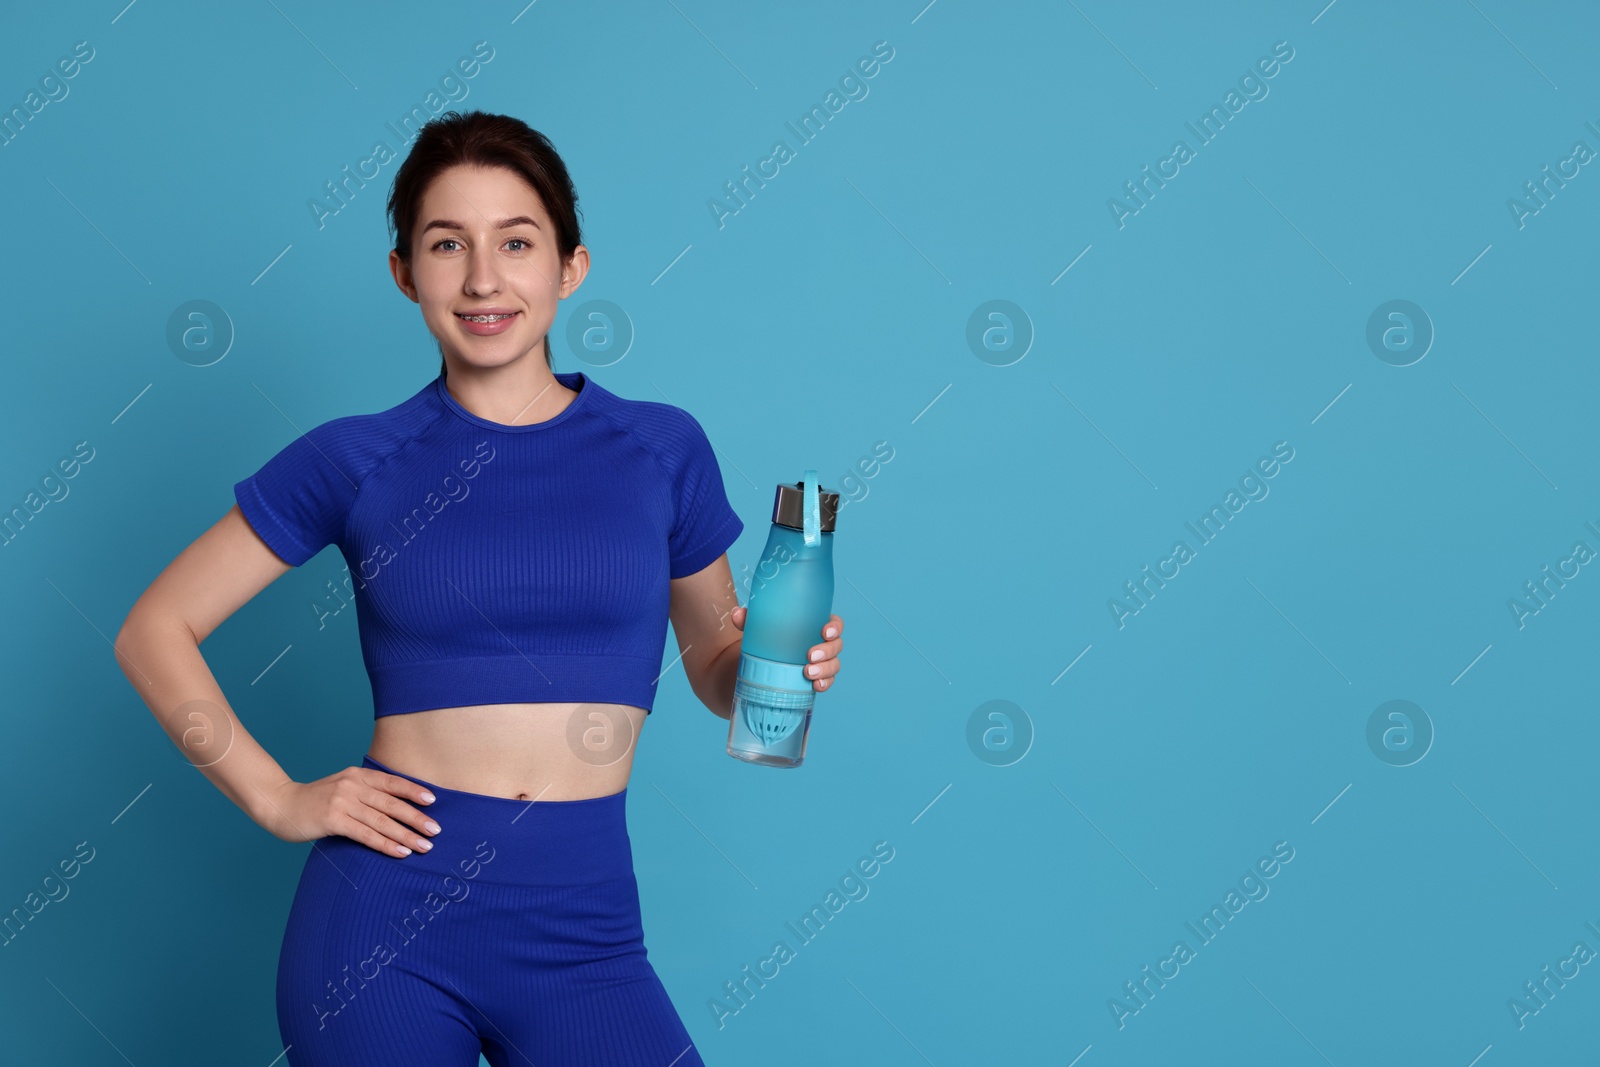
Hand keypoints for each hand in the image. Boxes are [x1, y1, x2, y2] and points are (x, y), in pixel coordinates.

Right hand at [254, 767, 440, 857]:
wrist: (281, 805)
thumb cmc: (316, 800)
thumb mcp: (343, 787)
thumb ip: (365, 792)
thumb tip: (397, 806)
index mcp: (358, 775)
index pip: (392, 782)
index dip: (413, 791)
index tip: (433, 801)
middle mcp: (352, 786)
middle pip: (392, 804)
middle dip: (417, 818)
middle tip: (436, 831)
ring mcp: (342, 802)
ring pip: (382, 821)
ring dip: (406, 835)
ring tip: (424, 846)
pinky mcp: (333, 820)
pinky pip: (366, 834)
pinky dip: (385, 844)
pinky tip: (400, 852)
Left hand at [729, 608, 842, 692]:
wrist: (763, 659)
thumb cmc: (769, 635)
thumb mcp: (759, 626)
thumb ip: (749, 618)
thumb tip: (736, 613)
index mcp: (815, 625)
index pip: (835, 624)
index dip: (835, 627)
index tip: (825, 631)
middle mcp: (823, 643)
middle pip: (836, 645)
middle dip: (827, 651)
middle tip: (810, 656)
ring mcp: (823, 662)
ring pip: (834, 665)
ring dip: (825, 670)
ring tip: (808, 673)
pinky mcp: (818, 677)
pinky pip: (827, 681)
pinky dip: (824, 684)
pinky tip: (815, 686)